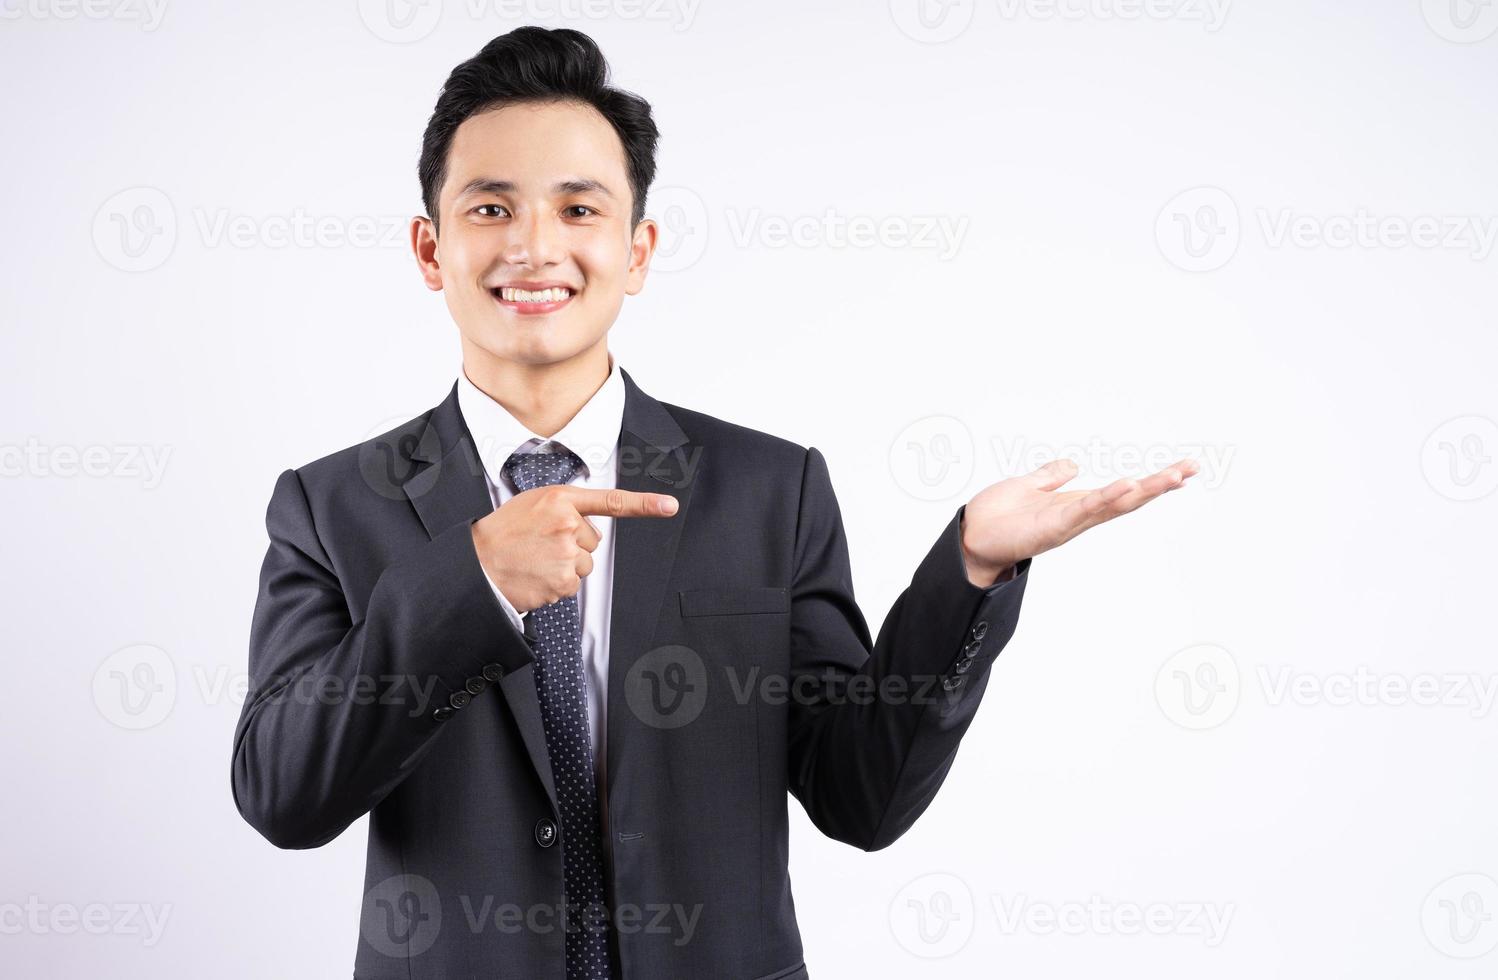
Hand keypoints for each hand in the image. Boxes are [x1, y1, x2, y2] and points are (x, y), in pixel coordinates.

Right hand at [472, 485, 678, 612]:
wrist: (476, 562)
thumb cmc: (503, 532)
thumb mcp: (532, 504)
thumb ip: (565, 508)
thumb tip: (589, 529)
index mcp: (560, 500)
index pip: (611, 501)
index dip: (645, 504)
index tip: (670, 506)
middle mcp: (567, 524)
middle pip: (592, 541)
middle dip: (573, 544)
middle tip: (541, 544)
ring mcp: (566, 554)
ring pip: (584, 564)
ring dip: (565, 565)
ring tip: (535, 560)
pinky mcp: (563, 582)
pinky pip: (573, 584)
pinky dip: (556, 583)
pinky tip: (535, 575)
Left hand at [959, 457, 1199, 585]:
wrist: (970, 538)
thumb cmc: (997, 517)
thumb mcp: (1028, 486)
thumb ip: (1050, 476)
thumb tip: (1073, 465)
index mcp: (1076, 504)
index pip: (1122, 490)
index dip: (1151, 481)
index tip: (1183, 469)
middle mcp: (1080, 516)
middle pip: (1129, 498)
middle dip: (1161, 484)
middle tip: (1193, 467)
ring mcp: (1069, 523)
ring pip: (1115, 505)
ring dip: (1146, 490)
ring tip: (1174, 475)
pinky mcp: (1053, 527)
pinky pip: (1085, 511)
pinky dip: (1106, 498)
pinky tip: (1128, 484)